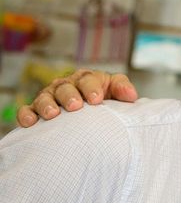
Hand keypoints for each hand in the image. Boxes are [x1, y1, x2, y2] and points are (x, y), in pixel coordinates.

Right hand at [15, 69, 138, 127]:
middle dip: (69, 95)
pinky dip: (26, 115)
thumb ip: (122, 88)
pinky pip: (27, 110)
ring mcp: (49, 97)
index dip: (91, 88)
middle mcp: (66, 85)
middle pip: (65, 87)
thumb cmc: (103, 99)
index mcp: (86, 79)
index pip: (88, 79)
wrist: (90, 112)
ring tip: (52, 115)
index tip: (96, 99)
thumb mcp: (114, 90)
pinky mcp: (35, 110)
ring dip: (47, 105)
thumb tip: (131, 96)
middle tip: (75, 106)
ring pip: (45, 98)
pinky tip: (30, 123)